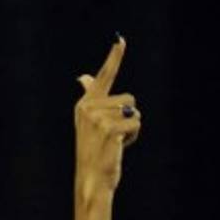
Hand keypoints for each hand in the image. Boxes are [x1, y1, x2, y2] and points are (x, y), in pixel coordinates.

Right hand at [74, 35, 141, 200]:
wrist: (92, 179)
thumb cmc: (94, 152)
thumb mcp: (90, 123)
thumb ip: (90, 97)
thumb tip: (84, 77)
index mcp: (84, 104)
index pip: (103, 76)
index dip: (114, 57)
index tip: (121, 40)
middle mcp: (88, 107)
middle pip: (128, 99)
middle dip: (128, 118)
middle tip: (112, 137)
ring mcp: (98, 118)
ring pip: (134, 112)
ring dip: (131, 129)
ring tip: (114, 142)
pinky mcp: (109, 128)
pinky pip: (135, 123)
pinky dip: (133, 137)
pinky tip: (118, 147)